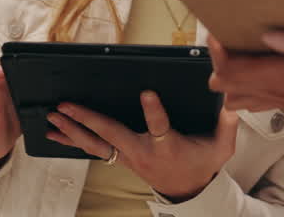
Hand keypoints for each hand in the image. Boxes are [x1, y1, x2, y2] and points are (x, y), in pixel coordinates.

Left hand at [46, 91, 239, 200]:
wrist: (188, 190)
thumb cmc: (203, 164)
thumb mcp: (222, 147)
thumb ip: (228, 123)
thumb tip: (232, 101)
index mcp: (168, 145)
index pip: (160, 127)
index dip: (154, 111)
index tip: (147, 93)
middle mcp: (143, 152)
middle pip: (112, 135)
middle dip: (87, 120)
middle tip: (66, 106)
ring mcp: (128, 157)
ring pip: (96, 143)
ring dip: (72, 130)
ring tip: (52, 117)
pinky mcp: (121, 158)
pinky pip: (93, 149)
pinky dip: (73, 140)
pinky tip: (56, 133)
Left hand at [207, 32, 283, 149]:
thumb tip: (268, 34)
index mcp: (283, 78)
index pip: (235, 71)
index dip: (219, 52)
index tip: (215, 32)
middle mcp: (277, 92)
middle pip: (228, 84)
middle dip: (219, 63)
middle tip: (222, 39)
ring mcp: (282, 100)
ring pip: (238, 96)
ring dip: (230, 77)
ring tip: (234, 53)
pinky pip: (255, 100)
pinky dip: (245, 88)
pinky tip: (252, 74)